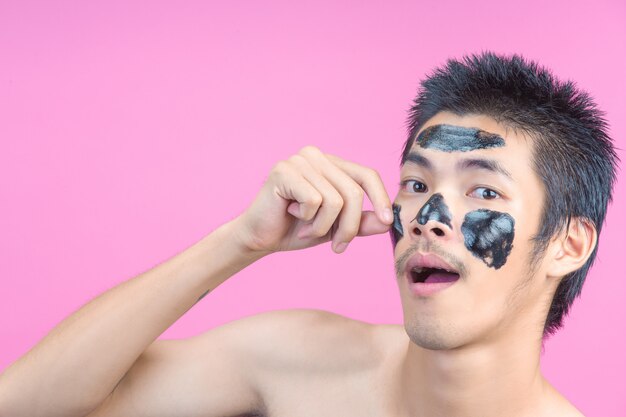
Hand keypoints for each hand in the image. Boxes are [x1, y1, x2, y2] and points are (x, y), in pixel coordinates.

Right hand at [233, 145, 393, 254]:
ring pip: (335, 200)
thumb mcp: (336, 228)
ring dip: (323, 227)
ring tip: (306, 228)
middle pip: (353, 192)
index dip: (380, 198)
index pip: (366, 174)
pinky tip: (291, 216)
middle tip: (337, 246)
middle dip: (349, 227)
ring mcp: (299, 161)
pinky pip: (315, 201)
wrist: (259, 238)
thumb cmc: (296, 229)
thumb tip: (386, 222)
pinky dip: (307, 220)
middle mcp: (316, 156)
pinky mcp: (284, 171)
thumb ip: (360, 222)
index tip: (388, 221)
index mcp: (331, 164)